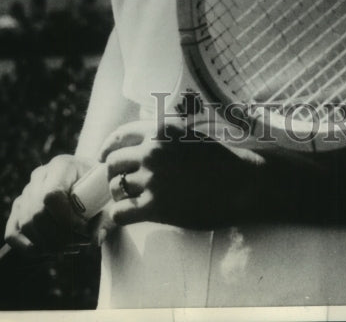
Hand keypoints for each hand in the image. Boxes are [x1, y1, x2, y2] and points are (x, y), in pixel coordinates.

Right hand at [4, 154, 111, 253]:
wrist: (88, 183)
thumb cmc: (99, 189)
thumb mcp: (107, 197)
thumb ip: (104, 218)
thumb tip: (94, 240)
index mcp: (62, 165)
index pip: (51, 195)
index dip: (66, 219)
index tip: (84, 230)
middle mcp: (40, 175)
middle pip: (37, 213)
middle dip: (59, 236)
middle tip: (80, 244)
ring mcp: (26, 191)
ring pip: (25, 225)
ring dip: (48, 244)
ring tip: (70, 248)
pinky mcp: (18, 209)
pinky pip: (12, 233)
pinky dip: (30, 248)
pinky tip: (50, 251)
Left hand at [100, 120, 264, 229]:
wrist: (241, 182)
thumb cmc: (220, 160)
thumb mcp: (188, 136)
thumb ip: (163, 138)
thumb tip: (139, 147)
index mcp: (160, 130)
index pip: (120, 135)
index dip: (108, 147)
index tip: (103, 157)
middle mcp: (152, 151)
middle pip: (113, 162)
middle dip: (114, 174)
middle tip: (122, 184)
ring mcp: (153, 178)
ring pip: (116, 186)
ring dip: (119, 194)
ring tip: (130, 200)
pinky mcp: (155, 206)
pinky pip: (120, 212)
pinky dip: (120, 216)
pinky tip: (130, 216)